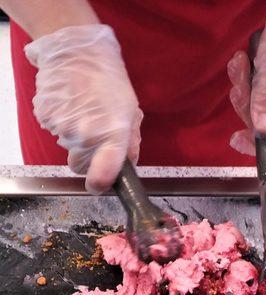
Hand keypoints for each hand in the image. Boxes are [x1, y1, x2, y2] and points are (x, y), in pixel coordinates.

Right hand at [25, 24, 142, 193]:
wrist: (78, 50)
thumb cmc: (109, 80)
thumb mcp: (130, 111)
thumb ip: (130, 142)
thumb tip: (128, 164)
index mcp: (112, 134)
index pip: (103, 174)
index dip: (99, 183)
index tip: (98, 184)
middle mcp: (86, 135)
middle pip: (79, 163)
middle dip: (86, 154)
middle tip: (94, 128)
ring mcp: (62, 125)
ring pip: (66, 145)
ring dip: (73, 134)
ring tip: (82, 108)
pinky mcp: (45, 115)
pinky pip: (53, 129)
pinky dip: (60, 121)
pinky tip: (69, 103)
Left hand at [227, 0, 265, 155]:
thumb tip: (262, 130)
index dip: (259, 145)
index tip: (236, 138)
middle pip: (262, 124)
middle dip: (245, 104)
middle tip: (239, 82)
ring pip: (254, 108)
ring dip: (242, 88)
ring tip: (241, 63)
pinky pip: (254, 93)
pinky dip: (244, 79)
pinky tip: (243, 62)